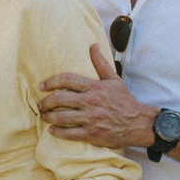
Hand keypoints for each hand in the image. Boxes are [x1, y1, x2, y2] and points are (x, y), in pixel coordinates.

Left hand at [38, 44, 156, 149]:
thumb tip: (93, 45)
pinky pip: (69, 133)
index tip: (42, 86)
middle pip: (60, 98)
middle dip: (45, 102)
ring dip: (48, 117)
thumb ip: (101, 63)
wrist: (138, 123)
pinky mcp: (92, 133)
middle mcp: (91, 102)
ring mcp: (91, 118)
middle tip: (41, 105)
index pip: (67, 80)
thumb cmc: (124, 101)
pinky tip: (52, 130)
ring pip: (61, 117)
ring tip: (44, 116)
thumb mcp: (114, 80)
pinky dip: (57, 132)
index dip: (51, 82)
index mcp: (95, 87)